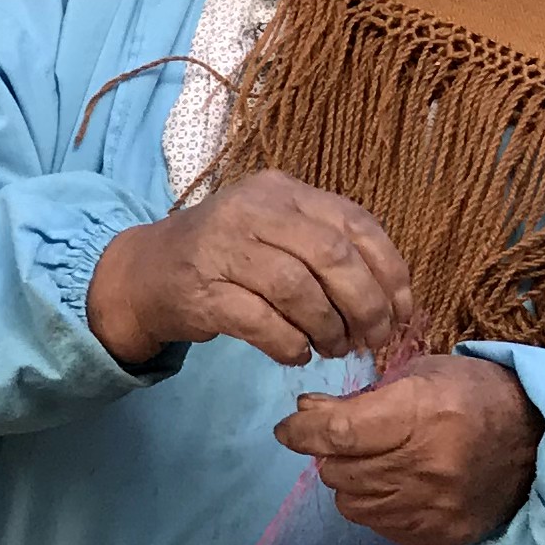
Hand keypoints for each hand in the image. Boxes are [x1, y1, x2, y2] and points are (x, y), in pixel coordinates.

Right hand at [86, 172, 417, 369]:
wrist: (143, 274)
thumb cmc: (226, 258)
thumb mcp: (276, 234)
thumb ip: (328, 251)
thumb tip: (394, 302)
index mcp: (281, 191)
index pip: (354, 223)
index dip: (389, 271)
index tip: (401, 311)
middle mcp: (251, 210)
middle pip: (331, 257)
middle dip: (365, 306)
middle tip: (372, 339)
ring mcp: (221, 248)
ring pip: (297, 290)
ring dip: (327, 329)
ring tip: (332, 348)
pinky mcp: (199, 290)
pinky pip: (260, 322)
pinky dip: (289, 344)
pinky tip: (296, 354)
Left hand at [276, 353, 542, 544]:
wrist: (541, 443)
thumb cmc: (476, 395)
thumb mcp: (421, 375)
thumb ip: (360, 396)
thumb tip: (306, 412)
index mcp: (422, 416)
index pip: (336, 433)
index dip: (302, 431)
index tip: (291, 428)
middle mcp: (426, 466)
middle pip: (337, 470)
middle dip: (330, 453)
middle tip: (347, 438)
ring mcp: (433, 506)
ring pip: (350, 502)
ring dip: (349, 481)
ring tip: (373, 461)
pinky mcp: (440, 534)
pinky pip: (377, 525)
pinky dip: (373, 505)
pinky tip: (393, 484)